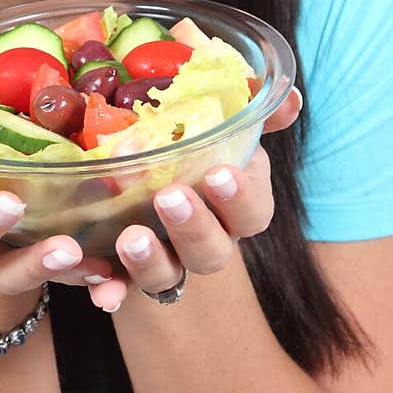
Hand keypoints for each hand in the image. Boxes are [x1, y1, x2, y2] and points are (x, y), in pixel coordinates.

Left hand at [86, 87, 304, 311]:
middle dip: (193, 227)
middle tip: (168, 197)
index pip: (253, 213)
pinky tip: (102, 293)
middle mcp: (207, 239)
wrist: (144, 170)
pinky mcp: (127, 271)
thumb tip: (290, 99)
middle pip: (212, 252)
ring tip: (131, 238)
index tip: (218, 173)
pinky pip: (121, 290)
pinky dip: (112, 292)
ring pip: (168, 276)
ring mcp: (168, 260)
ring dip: (151, 262)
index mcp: (234, 205)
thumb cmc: (191, 142)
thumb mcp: (218, 121)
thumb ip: (248, 109)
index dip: (239, 198)